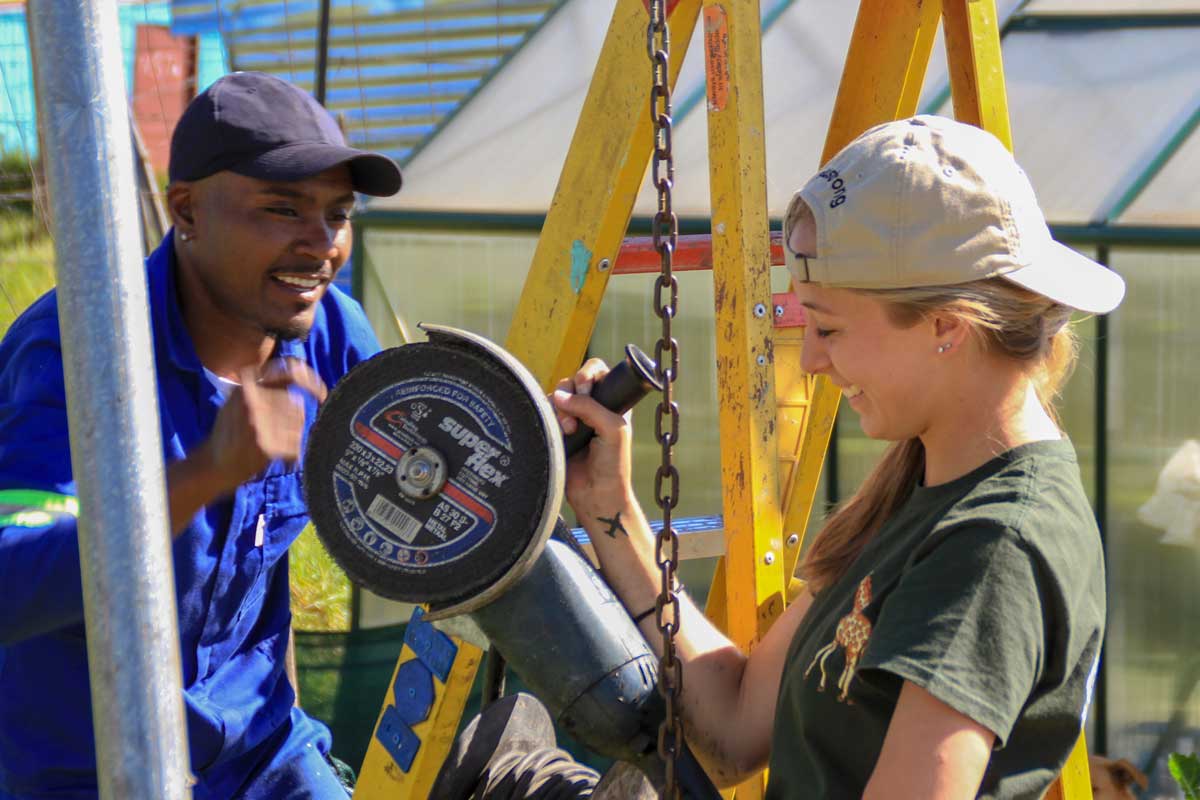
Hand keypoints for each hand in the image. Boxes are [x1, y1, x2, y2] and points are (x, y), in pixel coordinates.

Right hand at [202, 358, 326, 491]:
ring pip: (299, 423)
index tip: (321, 393)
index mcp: (247, 385)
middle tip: (275, 432)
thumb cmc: (229, 432)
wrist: (212, 465)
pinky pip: (297, 445)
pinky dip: (292, 453)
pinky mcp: (267, 446)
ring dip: (292, 434)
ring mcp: (260, 424)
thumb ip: (264, 385)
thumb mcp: (238, 399)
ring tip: (271, 443)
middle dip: (291, 418)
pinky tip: (276, 456)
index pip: (290, 371)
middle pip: (296, 403)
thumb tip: (299, 371)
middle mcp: (254, 401)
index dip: (311, 381)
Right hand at [551, 359, 633, 517]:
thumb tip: (560, 396)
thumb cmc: (613, 463)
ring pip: (558, 396)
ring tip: (570, 430)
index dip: (588, 374)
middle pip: (573, 380)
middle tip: (577, 412)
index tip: (585, 387)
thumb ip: (590, 406)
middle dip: (572, 393)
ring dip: (561, 409)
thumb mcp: (612, 428)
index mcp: (612, 402)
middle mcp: (592, 407)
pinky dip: (550, 417)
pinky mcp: (556, 431)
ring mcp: (573, 418)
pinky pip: (546, 412)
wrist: (596, 493)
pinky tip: (561, 433)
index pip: (598, 372)